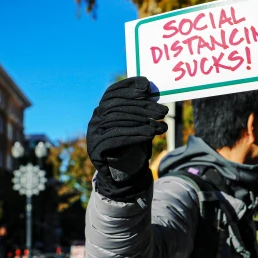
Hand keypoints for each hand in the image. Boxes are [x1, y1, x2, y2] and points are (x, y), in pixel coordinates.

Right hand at [87, 77, 168, 198]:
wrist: (117, 171)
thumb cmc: (129, 142)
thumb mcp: (135, 123)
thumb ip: (139, 107)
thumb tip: (150, 87)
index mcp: (102, 108)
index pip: (112, 92)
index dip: (128, 86)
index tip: (146, 86)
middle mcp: (95, 118)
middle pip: (118, 106)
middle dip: (144, 107)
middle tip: (164, 111)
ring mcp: (93, 133)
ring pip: (118, 122)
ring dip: (143, 122)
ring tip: (161, 126)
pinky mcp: (96, 149)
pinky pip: (116, 139)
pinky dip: (135, 135)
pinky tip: (150, 135)